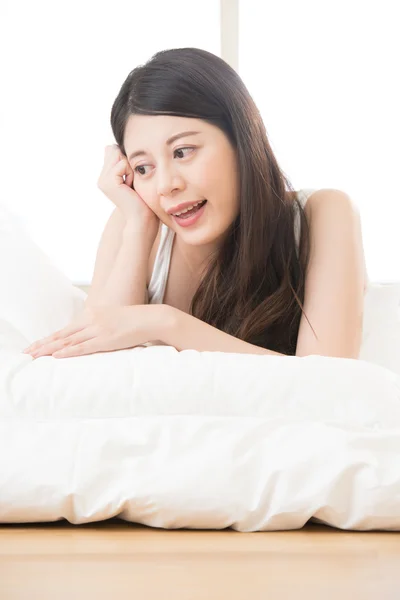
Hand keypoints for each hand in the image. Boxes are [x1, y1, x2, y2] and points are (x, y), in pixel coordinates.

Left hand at [22, 305, 163, 358]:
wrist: (150, 318)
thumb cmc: (133, 321)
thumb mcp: (111, 319)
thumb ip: (98, 325)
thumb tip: (89, 336)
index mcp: (91, 314)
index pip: (65, 329)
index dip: (48, 338)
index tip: (34, 345)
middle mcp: (90, 320)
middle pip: (61, 335)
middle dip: (42, 344)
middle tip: (27, 353)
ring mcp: (97, 329)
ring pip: (68, 342)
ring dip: (49, 350)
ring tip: (35, 356)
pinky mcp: (105, 339)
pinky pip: (83, 347)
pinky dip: (68, 352)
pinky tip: (56, 356)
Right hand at [98, 144, 159, 242]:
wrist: (142, 217)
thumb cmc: (142, 198)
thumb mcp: (131, 176)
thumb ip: (122, 162)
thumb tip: (111, 146)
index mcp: (106, 176)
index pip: (114, 151)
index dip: (127, 161)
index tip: (131, 179)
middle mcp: (102, 178)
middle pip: (115, 151)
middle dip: (128, 163)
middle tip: (132, 182)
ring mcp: (103, 181)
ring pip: (118, 156)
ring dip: (130, 168)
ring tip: (131, 184)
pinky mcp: (109, 182)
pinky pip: (122, 164)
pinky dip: (130, 172)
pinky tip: (130, 186)